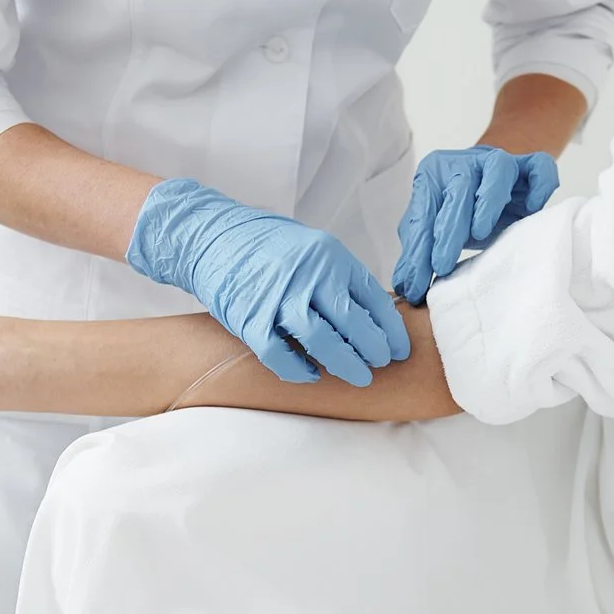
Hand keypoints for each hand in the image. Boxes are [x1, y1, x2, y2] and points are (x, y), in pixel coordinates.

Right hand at [126, 179, 408, 384]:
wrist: (214, 237)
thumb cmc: (268, 246)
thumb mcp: (314, 248)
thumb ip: (340, 278)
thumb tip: (375, 318)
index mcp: (329, 256)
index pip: (372, 298)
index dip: (391, 329)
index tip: (399, 349)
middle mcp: (308, 276)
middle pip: (353, 323)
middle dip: (374, 350)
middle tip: (381, 364)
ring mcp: (278, 298)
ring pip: (322, 342)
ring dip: (345, 364)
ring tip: (359, 376)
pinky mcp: (251, 319)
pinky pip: (281, 355)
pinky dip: (299, 370)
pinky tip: (312, 375)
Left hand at [391, 145, 559, 304]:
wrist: (493, 183)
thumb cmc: (460, 210)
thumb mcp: (435, 229)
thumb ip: (419, 252)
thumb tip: (405, 287)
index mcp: (434, 174)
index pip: (424, 211)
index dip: (419, 248)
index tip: (417, 281)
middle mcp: (466, 163)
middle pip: (458, 188)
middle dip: (449, 228)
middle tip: (442, 264)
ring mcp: (500, 162)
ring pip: (498, 168)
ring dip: (488, 200)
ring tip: (481, 233)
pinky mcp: (530, 167)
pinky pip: (540, 167)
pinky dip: (540, 185)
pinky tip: (532, 208)